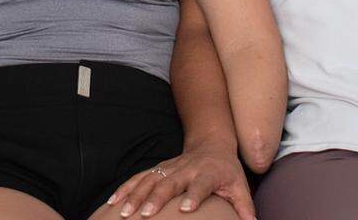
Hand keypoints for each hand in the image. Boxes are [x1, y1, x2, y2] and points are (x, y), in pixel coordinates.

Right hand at [106, 145, 255, 219]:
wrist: (211, 144)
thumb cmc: (226, 171)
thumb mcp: (240, 187)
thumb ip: (244, 207)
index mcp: (207, 174)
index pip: (200, 185)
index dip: (193, 195)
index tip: (186, 209)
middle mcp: (185, 169)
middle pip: (169, 183)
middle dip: (156, 198)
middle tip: (146, 215)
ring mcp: (169, 168)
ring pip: (149, 180)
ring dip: (135, 195)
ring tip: (123, 212)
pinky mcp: (157, 169)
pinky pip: (138, 178)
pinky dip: (125, 189)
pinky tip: (113, 202)